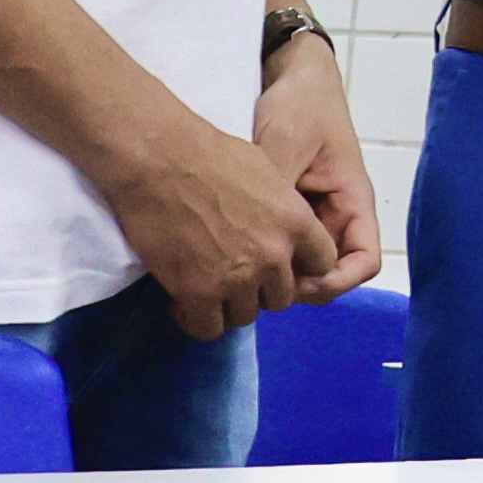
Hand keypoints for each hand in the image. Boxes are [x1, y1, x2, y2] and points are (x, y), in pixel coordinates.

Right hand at [94, 99, 335, 339]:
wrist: (160, 160)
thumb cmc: (210, 153)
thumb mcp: (267, 172)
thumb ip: (282, 210)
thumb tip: (282, 228)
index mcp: (296, 223)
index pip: (322, 265)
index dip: (301, 267)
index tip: (280, 263)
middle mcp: (273, 257)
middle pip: (281, 298)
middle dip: (261, 289)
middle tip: (235, 272)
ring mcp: (237, 279)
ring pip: (245, 316)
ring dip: (229, 304)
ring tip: (208, 285)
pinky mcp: (198, 294)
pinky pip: (208, 328)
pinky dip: (197, 318)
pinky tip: (184, 301)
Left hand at [255, 33, 383, 297]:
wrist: (292, 78)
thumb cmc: (301, 107)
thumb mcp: (288, 144)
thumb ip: (277, 191)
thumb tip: (260, 239)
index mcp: (352, 202)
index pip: (363, 261)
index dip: (337, 281)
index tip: (299, 280)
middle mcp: (334, 218)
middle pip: (328, 273)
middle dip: (298, 285)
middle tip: (255, 280)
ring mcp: (309, 220)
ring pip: (300, 266)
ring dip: (276, 274)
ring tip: (239, 269)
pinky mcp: (284, 217)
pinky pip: (279, 249)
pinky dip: (261, 257)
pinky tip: (232, 253)